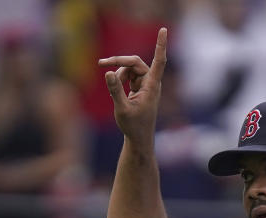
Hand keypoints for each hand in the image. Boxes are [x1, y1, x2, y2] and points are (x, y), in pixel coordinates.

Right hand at [98, 27, 167, 147]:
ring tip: (110, 88)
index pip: (159, 61)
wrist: (139, 138)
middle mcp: (151, 82)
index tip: (164, 30)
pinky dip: (119, 80)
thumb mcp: (122, 109)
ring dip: (118, 73)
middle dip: (118, 62)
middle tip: (101, 63)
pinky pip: (128, 75)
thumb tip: (108, 72)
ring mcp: (146, 84)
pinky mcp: (140, 87)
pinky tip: (114, 93)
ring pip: (130, 68)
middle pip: (135, 62)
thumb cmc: (133, 126)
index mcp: (151, 86)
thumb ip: (115, 90)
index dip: (160, 45)